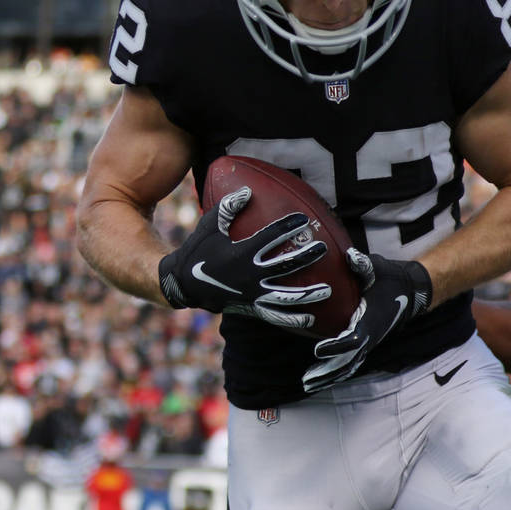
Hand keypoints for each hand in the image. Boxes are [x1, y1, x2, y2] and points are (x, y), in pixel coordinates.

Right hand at [158, 186, 330, 329]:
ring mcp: (252, 294)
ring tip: (327, 289)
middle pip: (285, 265)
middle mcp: (249, 275)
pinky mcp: (251, 308)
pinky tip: (310, 319)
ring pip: (285, 295)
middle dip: (307, 256)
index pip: (270, 237)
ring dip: (308, 294)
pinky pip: (275, 316)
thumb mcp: (209, 226)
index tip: (303, 219)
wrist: (182, 284)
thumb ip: (227, 208)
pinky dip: (292, 319)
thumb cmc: (199, 250)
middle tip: (323, 248)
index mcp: (241, 253)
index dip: (287, 227)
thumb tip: (247, 190)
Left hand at [302, 250, 431, 392]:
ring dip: (330, 375)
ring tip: (309, 384)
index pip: (353, 339)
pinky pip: (351, 362)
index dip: (336, 346)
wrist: (411, 291)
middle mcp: (370, 336)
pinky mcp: (366, 342)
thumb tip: (350, 256)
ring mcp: (369, 342)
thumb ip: (364, 265)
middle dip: (328, 371)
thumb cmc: (391, 279)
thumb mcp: (379, 268)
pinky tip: (321, 378)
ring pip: (349, 365)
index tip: (319, 350)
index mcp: (371, 321)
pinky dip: (337, 371)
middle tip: (308, 380)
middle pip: (348, 360)